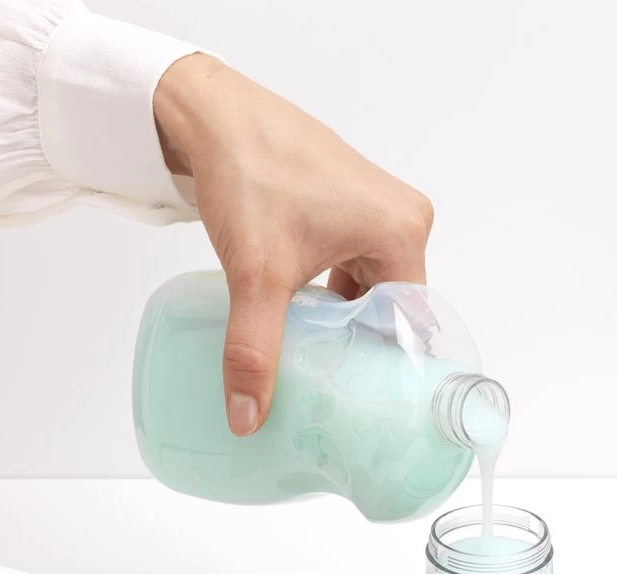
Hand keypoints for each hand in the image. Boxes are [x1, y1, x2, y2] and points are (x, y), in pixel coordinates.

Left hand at [152, 54, 433, 435]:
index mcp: (402, 231)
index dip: (383, 363)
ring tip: (311, 350)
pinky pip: (354, 260)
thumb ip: (255, 351)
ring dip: (340, 315)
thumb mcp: (256, 276)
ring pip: (369, 284)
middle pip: (391, 305)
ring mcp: (376, 205)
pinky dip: (329, 288)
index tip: (360, 398)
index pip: (408, 322)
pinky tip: (298, 309)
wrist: (208, 114)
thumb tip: (248, 417)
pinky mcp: (349, 200)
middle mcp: (402, 216)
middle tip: (328, 382)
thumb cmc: (248, 174)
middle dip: (358, 341)